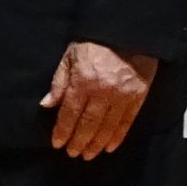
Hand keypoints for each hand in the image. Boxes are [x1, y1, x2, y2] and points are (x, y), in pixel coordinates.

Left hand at [41, 40, 158, 159]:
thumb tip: (47, 104)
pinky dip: (118, 136)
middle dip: (79, 141)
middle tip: (73, 153)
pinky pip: (127, 121)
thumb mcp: (70, 56)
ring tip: (89, 155)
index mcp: (82, 81)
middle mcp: (102, 92)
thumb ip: (59, 82)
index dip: (63, 131)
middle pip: (88, 124)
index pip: (70, 113)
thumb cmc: (94, 42)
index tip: (57, 143)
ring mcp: (122, 96)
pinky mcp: (138, 96)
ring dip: (96, 144)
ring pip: (107, 127)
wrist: (127, 30)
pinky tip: (110, 147)